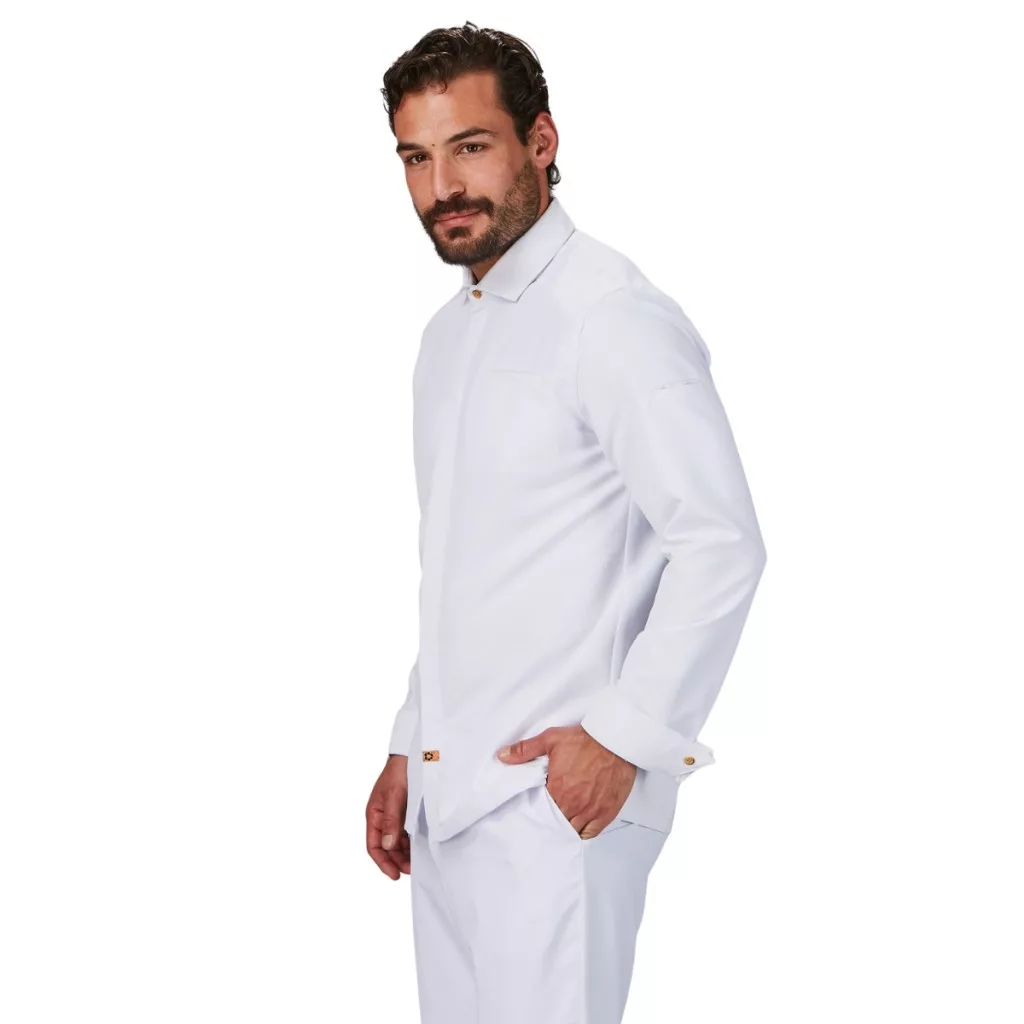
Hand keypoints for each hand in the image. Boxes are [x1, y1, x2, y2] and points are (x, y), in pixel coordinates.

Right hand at [365, 754, 410, 878]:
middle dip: (397, 860)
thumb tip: (388, 846)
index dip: (383, 862)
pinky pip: (406, 833)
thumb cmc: (398, 772)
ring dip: (404, 854)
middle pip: (387, 847)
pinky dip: (411, 843)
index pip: (374, 845)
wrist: (412, 755)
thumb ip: (391, 821)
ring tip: (417, 862)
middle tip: (412, 869)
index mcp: (374, 815)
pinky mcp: (407, 813)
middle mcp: (383, 818)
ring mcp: (395, 816)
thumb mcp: (394, 796)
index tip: (395, 875)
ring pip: (397, 842)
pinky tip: (419, 848)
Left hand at [496, 725, 636, 838]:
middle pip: (555, 823)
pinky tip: (576, 828)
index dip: (536, 811)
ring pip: (571, 831)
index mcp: (557, 790)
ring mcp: (591, 811)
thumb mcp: (550, 739)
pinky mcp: (606, 813)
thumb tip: (502, 756)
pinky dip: (582, 833)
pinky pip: (590, 833)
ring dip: (564, 828)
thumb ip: (525, 750)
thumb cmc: (585, 740)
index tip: (534, 810)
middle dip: (549, 822)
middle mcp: (573, 805)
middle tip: (545, 818)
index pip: (540, 811)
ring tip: (559, 823)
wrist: (615, 741)